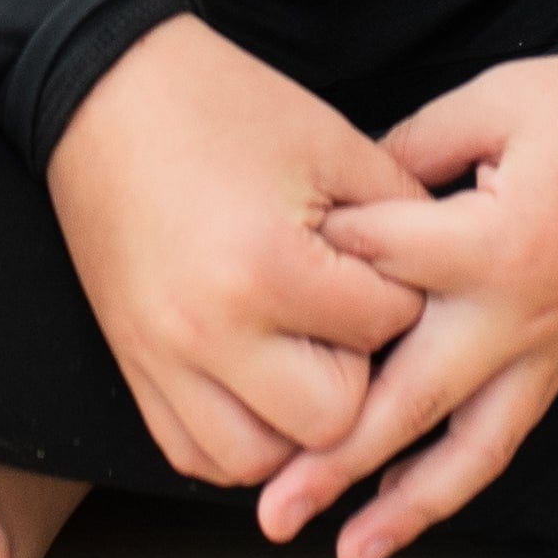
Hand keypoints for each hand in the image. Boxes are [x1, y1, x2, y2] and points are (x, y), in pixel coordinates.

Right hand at [42, 13, 427, 487]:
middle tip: (350, 318)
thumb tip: (449, 276)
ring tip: (308, 360)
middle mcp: (210, 332)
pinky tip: (261, 389)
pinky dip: (241, 439)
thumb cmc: (222, 107)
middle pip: (330, 421)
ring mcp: (163, 360)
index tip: (386, 264)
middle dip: (359, 374)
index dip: (402, 295)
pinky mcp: (134, 370)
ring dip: (299, 425)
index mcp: (267, 267)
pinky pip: (199, 456)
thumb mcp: (331, 142)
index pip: (382, 330)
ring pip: (261, 462)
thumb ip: (403, 214)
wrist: (108, 96)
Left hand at [255, 48, 557, 557]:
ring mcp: (547, 347)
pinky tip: (408, 511)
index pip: (377, 268)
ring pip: (469, 447)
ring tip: (344, 555)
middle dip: (334, 456)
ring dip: (402, 507)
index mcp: (497, 241)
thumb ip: (407, 151)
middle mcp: (520, 314)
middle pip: (411, 396)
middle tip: (268, 507)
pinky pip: (506, 434)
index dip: (310, 259)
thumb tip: (331, 201)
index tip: (247, 263)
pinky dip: (456, 480)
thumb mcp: (494, 101)